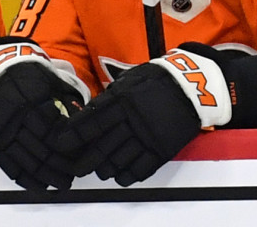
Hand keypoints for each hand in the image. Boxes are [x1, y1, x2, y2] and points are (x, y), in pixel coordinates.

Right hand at [0, 57, 84, 190]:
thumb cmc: (32, 80)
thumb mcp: (52, 84)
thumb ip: (68, 102)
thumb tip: (86, 120)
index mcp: (35, 104)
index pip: (55, 132)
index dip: (69, 147)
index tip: (82, 158)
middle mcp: (18, 120)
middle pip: (42, 148)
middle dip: (60, 165)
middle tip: (74, 176)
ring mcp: (3, 134)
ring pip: (26, 160)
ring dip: (46, 175)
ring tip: (62, 184)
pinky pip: (8, 166)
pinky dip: (24, 179)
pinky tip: (40, 187)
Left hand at [57, 62, 202, 186]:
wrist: (196, 85)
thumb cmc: (158, 79)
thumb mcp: (131, 79)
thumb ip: (110, 97)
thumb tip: (88, 112)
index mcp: (123, 101)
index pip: (91, 122)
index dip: (73, 135)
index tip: (60, 144)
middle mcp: (132, 121)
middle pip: (101, 147)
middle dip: (85, 160)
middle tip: (77, 167)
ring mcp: (148, 137)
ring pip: (118, 161)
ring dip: (105, 169)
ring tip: (102, 169)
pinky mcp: (163, 149)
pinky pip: (140, 169)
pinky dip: (127, 176)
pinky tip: (120, 176)